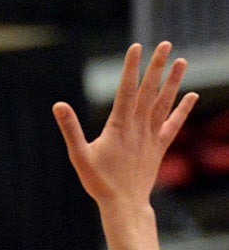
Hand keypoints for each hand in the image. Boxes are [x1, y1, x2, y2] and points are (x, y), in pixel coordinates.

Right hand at [53, 42, 197, 209]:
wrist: (124, 205)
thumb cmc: (99, 182)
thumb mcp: (79, 155)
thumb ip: (70, 129)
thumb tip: (58, 105)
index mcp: (119, 126)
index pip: (126, 89)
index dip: (131, 67)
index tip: (136, 47)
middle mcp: (138, 127)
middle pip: (149, 91)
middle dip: (157, 66)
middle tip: (165, 44)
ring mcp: (151, 136)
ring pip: (164, 103)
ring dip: (173, 81)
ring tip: (181, 61)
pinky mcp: (159, 147)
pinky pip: (173, 124)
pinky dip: (183, 109)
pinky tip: (191, 95)